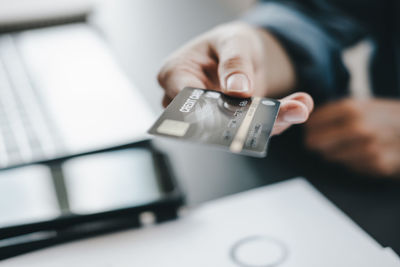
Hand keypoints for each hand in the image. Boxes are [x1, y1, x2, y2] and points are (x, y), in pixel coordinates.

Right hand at [157, 22, 312, 134]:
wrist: (242, 52)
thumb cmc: (227, 42)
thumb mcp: (233, 40)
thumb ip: (234, 62)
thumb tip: (238, 90)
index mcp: (176, 75)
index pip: (185, 100)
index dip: (210, 109)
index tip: (238, 109)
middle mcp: (189, 101)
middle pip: (210, 121)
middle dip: (247, 121)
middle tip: (275, 116)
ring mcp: (210, 116)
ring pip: (236, 130)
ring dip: (269, 122)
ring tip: (296, 108)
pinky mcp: (232, 124)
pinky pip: (252, 128)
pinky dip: (277, 120)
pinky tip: (297, 107)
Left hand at [305, 98, 399, 177]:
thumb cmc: (386, 116)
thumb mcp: (362, 105)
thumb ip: (334, 112)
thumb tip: (306, 121)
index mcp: (351, 109)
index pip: (312, 123)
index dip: (309, 128)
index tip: (309, 130)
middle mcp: (358, 128)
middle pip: (316, 142)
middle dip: (315, 142)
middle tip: (316, 142)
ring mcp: (368, 148)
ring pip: (330, 157)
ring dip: (333, 153)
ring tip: (344, 146)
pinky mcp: (377, 165)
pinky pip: (350, 167)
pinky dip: (352, 162)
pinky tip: (361, 154)